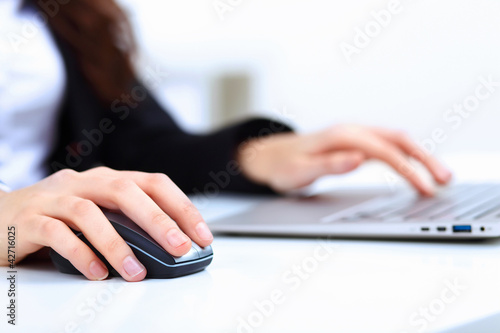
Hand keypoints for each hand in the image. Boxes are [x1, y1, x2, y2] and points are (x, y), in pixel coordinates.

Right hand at [0, 167, 212, 281]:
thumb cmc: (57, 217)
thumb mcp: (98, 214)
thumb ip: (127, 223)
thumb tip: (170, 247)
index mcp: (106, 179)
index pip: (153, 183)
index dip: (181, 206)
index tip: (202, 234)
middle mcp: (82, 182)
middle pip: (125, 190)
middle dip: (157, 220)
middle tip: (179, 247)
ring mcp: (53, 198)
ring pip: (89, 212)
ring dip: (117, 244)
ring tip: (136, 272)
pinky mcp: (28, 219)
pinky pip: (57, 234)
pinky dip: (80, 254)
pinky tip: (97, 273)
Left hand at [237, 124, 451, 194]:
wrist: (270, 157)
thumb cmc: (284, 166)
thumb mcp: (301, 171)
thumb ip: (329, 165)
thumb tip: (358, 159)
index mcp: (341, 137)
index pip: (384, 151)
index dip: (407, 169)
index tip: (425, 188)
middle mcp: (351, 132)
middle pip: (398, 140)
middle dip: (424, 158)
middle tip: (445, 179)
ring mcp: (354, 137)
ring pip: (395, 142)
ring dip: (419, 157)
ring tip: (438, 176)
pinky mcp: (354, 144)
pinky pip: (386, 147)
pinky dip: (405, 158)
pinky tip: (413, 170)